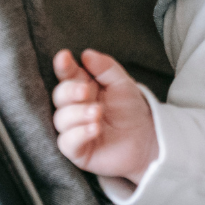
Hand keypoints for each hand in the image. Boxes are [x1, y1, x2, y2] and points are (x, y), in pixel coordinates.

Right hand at [52, 48, 158, 180]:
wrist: (144, 137)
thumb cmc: (130, 107)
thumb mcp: (122, 82)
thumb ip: (105, 67)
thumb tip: (86, 54)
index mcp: (83, 86)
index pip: (67, 74)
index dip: (63, 65)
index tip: (64, 56)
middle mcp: (74, 107)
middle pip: (59, 96)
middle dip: (70, 91)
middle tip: (86, 90)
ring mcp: (74, 129)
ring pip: (61, 119)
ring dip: (78, 113)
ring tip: (98, 112)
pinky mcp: (77, 150)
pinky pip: (67, 143)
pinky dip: (79, 134)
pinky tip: (95, 128)